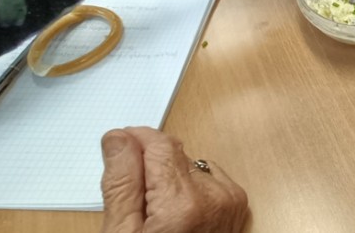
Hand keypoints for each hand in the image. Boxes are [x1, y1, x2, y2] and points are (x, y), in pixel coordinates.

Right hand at [101, 127, 248, 232]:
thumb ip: (121, 182)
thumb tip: (118, 138)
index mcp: (183, 203)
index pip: (159, 144)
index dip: (135, 140)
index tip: (118, 146)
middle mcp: (214, 197)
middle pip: (174, 154)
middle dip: (149, 166)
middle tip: (133, 201)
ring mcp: (230, 201)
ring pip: (190, 165)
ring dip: (170, 178)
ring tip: (156, 215)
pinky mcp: (236, 205)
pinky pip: (208, 179)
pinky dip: (190, 189)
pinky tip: (177, 216)